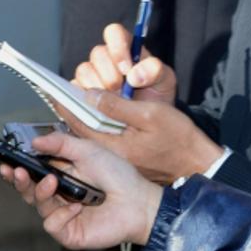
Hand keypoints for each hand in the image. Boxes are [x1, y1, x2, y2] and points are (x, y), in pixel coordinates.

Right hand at [0, 131, 162, 248]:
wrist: (138, 201)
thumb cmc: (118, 175)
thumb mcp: (87, 150)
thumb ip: (60, 143)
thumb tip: (35, 141)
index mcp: (60, 175)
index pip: (31, 173)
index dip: (17, 169)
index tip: (7, 162)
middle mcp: (59, 195)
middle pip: (28, 191)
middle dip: (18, 181)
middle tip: (16, 171)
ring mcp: (64, 215)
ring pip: (37, 206)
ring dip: (40, 192)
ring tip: (52, 182)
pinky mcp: (70, 232)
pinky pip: (52, 224)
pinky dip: (60, 214)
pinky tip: (76, 207)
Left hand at [53, 89, 222, 184]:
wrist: (197, 163)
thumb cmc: (177, 139)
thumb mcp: (149, 116)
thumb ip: (117, 106)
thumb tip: (90, 95)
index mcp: (109, 145)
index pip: (74, 122)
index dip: (62, 103)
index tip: (53, 88)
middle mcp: (105, 153)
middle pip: (76, 127)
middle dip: (71, 106)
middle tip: (67, 88)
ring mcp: (112, 155)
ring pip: (85, 130)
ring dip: (81, 112)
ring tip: (79, 94)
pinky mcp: (119, 153)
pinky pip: (98, 134)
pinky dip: (94, 120)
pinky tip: (96, 107)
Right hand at [72, 22, 176, 103]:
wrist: (148, 120)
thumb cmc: (156, 95)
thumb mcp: (165, 81)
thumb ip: (156, 70)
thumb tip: (135, 75)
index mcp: (125, 48)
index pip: (114, 32)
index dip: (117, 46)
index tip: (126, 68)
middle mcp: (106, 58)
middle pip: (98, 53)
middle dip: (109, 73)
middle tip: (120, 88)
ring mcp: (92, 73)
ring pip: (84, 70)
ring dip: (98, 87)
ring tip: (113, 100)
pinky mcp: (81, 90)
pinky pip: (75, 89)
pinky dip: (87, 98)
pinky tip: (100, 106)